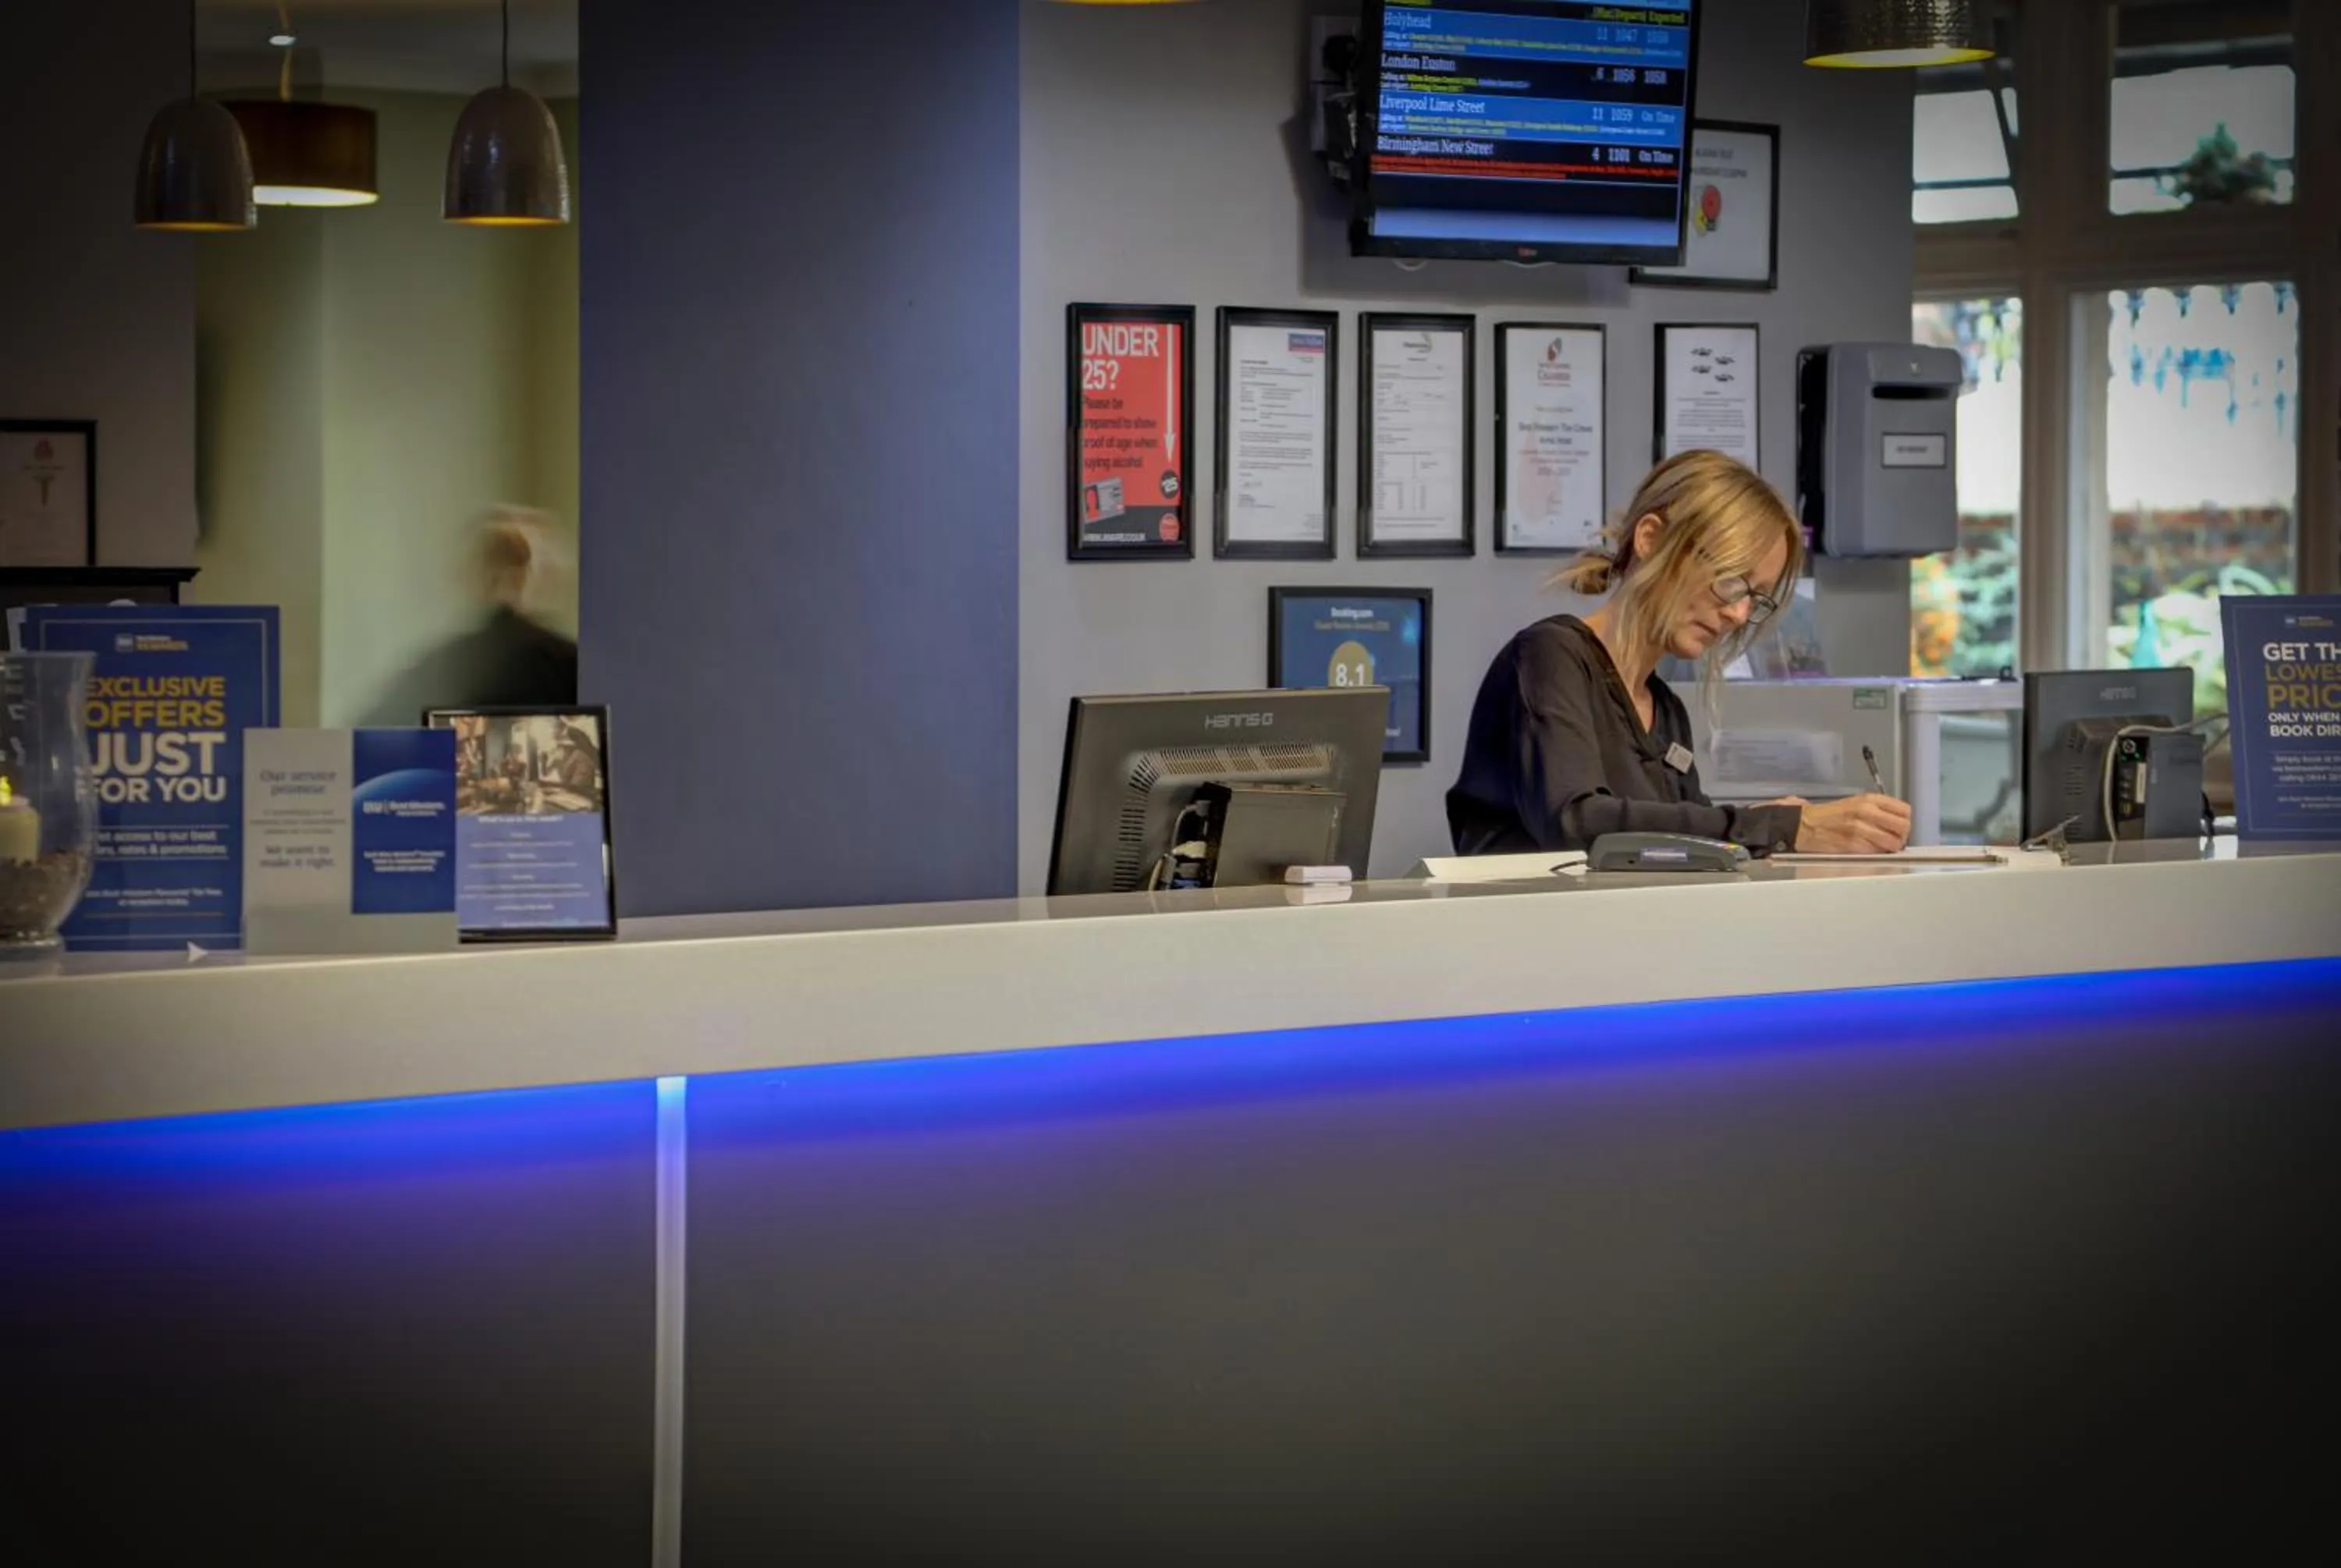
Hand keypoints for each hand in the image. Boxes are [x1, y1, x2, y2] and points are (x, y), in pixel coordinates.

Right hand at [1790, 793, 1911, 853]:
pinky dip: (1877, 854)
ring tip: (1882, 847)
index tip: (1898, 827)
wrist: (1806, 824)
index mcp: (1870, 799)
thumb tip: (1898, 823)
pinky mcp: (1854, 844)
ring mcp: (1861, 828)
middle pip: (1903, 827)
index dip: (1905, 821)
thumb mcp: (1857, 803)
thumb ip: (1879, 810)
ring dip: (1890, 848)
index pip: (1904, 810)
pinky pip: (1877, 852)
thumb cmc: (1831, 816)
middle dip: (1901, 836)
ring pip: (1893, 842)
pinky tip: (1869, 850)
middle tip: (1893, 840)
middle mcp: (1867, 811)